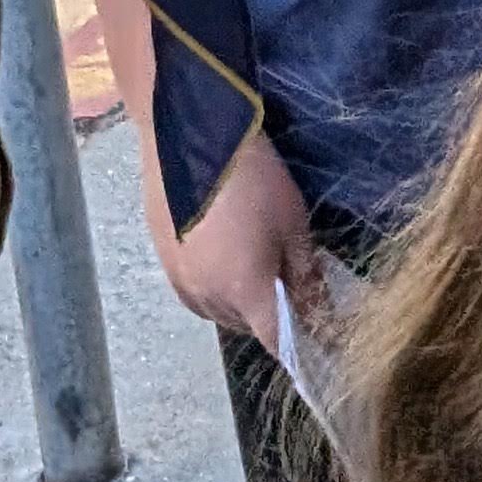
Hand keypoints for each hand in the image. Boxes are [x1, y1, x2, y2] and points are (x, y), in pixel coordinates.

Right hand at [152, 124, 315, 346]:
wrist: (191, 137)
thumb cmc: (253, 179)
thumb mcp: (293, 223)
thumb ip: (306, 275)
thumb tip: (318, 312)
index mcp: (245, 294)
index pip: (275, 341)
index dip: (299, 345)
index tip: (316, 338)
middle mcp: (209, 299)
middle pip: (245, 326)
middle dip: (269, 315)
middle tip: (286, 284)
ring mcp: (180, 281)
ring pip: (218, 311)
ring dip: (238, 302)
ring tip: (253, 267)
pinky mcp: (162, 261)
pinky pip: (195, 291)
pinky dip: (213, 286)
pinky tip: (222, 257)